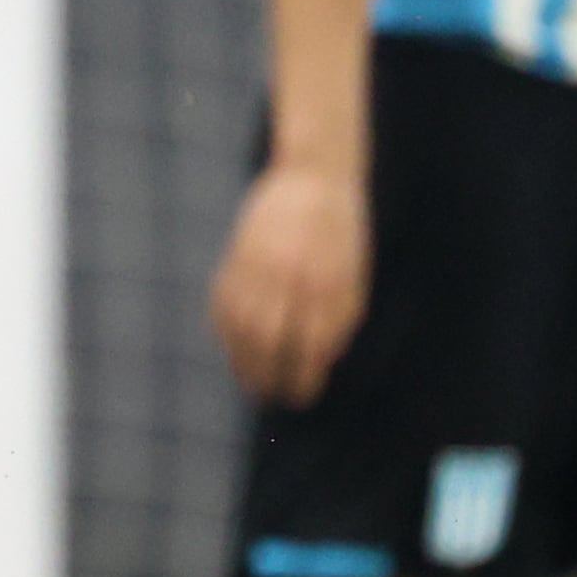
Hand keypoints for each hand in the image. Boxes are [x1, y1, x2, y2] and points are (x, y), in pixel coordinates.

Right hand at [209, 159, 370, 405]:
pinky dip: (223, 331)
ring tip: (246, 381)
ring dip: (240, 360)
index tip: (300, 397)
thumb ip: (340, 320)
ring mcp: (257, 266)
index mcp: (325, 285)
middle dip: (267, 377)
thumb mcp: (354, 277)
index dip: (303, 379)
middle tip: (269, 397)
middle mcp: (288, 279)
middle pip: (269, 343)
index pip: (309, 348)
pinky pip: (222, 303)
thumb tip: (322, 361)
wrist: (312, 179)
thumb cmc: (342, 234)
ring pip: (240, 327)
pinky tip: (231, 347)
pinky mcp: (236, 256)